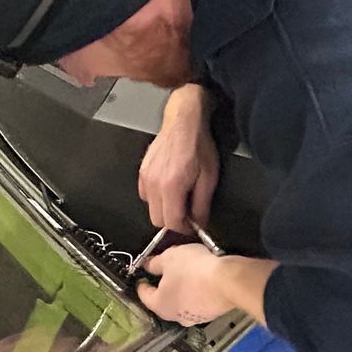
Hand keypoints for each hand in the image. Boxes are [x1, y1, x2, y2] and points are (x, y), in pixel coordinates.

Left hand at [136, 244, 232, 326]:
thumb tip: (148, 266)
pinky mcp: (213, 313)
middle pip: (164, 299)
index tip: (143, 273)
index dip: (142, 282)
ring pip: (183, 301)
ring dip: (183, 288)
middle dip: (164, 285)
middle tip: (167, 269)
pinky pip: (200, 300)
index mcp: (160, 306)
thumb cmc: (193, 270)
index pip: (144, 295)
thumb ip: (155, 263)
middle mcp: (176, 317)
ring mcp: (196, 318)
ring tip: (187, 272)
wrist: (229, 281)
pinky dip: (198, 291)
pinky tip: (203, 278)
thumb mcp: (169, 258)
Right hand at [139, 85, 218, 230]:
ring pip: (150, 208)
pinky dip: (156, 198)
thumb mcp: (209, 178)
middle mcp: (154, 184)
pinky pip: (145, 196)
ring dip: (164, 209)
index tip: (193, 225)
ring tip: (180, 197)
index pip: (172, 223)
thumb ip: (202, 205)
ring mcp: (145, 178)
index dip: (184, 228)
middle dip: (173, 221)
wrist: (183, 122)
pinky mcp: (141, 172)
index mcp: (171, 187)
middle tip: (187, 213)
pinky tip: (169, 188)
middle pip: (157, 220)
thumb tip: (198, 223)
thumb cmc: (198, 145)